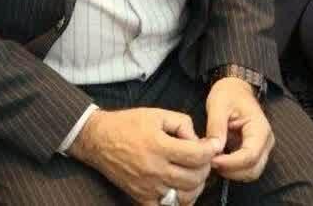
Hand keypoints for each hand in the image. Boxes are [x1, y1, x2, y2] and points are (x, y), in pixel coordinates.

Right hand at [68, 107, 218, 203]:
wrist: (99, 140)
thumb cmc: (127, 124)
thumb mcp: (156, 114)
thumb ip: (182, 123)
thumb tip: (197, 140)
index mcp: (159, 146)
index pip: (196, 155)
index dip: (211, 150)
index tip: (213, 145)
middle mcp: (155, 169)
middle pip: (194, 178)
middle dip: (205, 167)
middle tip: (203, 158)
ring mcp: (148, 187)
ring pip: (185, 196)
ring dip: (196, 185)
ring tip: (193, 172)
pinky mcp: (141, 197)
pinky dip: (179, 201)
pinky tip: (180, 189)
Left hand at [205, 77, 273, 183]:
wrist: (235, 89)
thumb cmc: (229, 94)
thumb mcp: (218, 105)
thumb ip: (216, 126)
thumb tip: (214, 147)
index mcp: (259, 128)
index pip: (250, 155)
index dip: (231, 163)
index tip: (212, 160)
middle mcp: (265, 141)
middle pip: (253, 169)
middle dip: (231, 170)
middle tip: (210, 162)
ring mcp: (262, 148)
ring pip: (251, 172)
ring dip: (232, 172)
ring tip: (213, 160)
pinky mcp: (254, 152)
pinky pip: (247, 169)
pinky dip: (233, 170)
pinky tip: (219, 160)